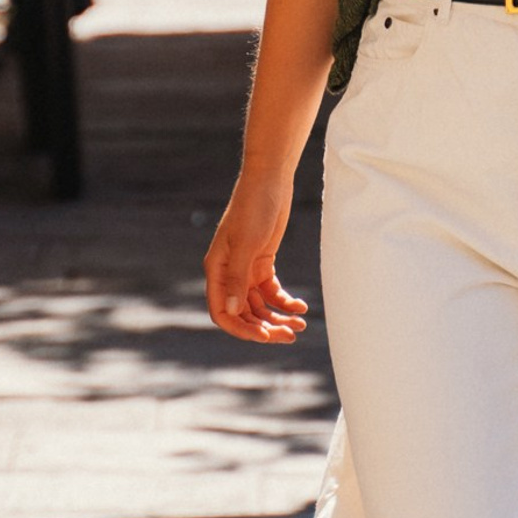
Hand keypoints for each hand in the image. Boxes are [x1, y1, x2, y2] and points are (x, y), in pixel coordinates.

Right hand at [204, 176, 310, 344]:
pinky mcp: (262, 262)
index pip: (222, 312)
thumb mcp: (247, 244)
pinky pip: (271, 291)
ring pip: (259, 305)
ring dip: (277, 317)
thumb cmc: (254, 207)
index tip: (264, 337)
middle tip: (290, 335)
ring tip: (300, 324)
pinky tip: (301, 306)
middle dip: (265, 327)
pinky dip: (285, 301)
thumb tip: (232, 312)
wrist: (271, 180)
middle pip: (243, 313)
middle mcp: (228, 273)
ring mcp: (246, 269)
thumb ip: (238, 278)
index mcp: (217, 270)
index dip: (241, 329)